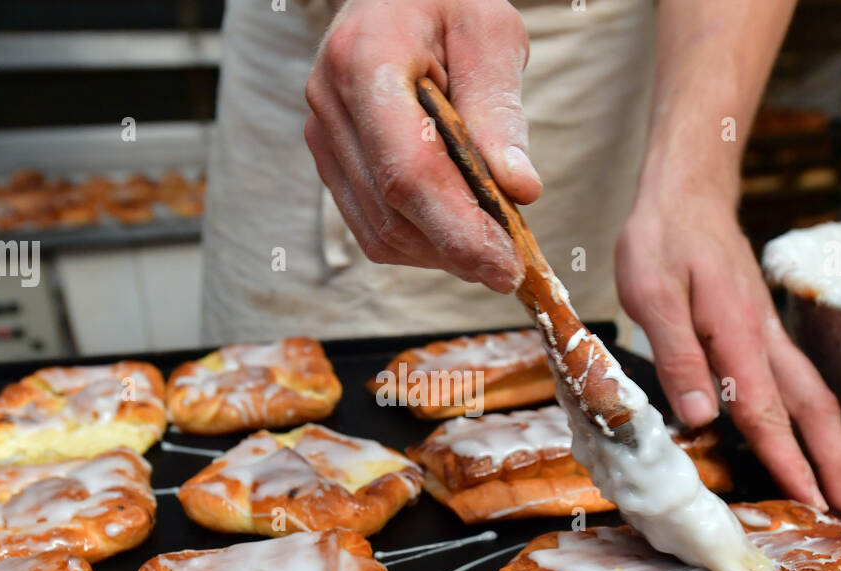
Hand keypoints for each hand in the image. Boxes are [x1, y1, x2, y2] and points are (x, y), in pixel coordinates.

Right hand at [304, 0, 539, 292]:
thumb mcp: (491, 33)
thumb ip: (500, 110)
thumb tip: (518, 190)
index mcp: (365, 62)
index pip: (409, 171)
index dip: (459, 230)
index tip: (507, 268)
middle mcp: (330, 102)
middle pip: (393, 211)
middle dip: (458, 248)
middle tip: (515, 264)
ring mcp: (322, 133)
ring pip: (380, 231)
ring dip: (440, 251)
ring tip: (492, 242)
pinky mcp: (330, 157)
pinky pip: (372, 224)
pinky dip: (420, 241)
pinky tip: (459, 228)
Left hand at [615, 189, 840, 517]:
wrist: (686, 192)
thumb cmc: (662, 240)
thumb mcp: (652, 295)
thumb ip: (678, 357)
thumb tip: (701, 419)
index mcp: (737, 335)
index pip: (768, 413)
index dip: (790, 462)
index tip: (812, 502)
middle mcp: (764, 338)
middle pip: (813, 409)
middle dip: (834, 463)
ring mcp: (767, 332)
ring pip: (812, 395)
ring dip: (830, 443)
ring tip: (840, 486)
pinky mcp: (760, 328)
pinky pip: (795, 380)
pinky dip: (809, 417)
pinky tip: (804, 437)